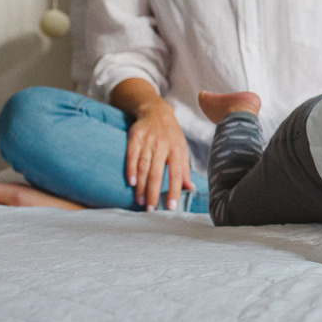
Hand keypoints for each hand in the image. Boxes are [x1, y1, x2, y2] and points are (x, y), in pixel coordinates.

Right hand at [125, 97, 193, 211]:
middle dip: (154, 193)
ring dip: (141, 186)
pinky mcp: (134, 137)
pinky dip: (130, 169)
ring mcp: (148, 141)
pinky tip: (130, 182)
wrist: (156, 111)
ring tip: (140, 202)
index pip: (176, 173)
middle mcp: (163, 146)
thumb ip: (185, 169)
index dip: (175, 190)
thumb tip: (191, 189)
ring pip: (144, 166)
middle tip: (151, 209)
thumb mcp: (182, 149)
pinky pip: (131, 155)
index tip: (172, 207)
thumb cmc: (172, 135)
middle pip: (157, 173)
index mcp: (177, 150)